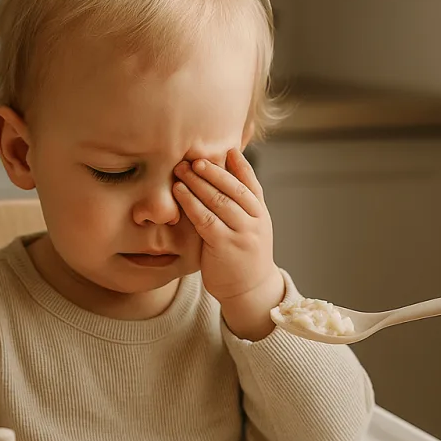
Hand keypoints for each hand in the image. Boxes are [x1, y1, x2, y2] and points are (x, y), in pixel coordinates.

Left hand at [173, 149, 283, 339]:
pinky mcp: (225, 245)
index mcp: (261, 213)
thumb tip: (226, 178)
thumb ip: (241, 206)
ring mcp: (242, 232)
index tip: (225, 149)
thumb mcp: (250, 229)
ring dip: (198, 183)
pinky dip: (191, 203)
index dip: (238, 164)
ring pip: (218, 200)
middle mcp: (255, 220)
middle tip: (192, 157)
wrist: (251, 291)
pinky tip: (179, 193)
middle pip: (232, 187)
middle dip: (211, 170)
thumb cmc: (244, 257)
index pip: (250, 182)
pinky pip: (205, 218)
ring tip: (181, 170)